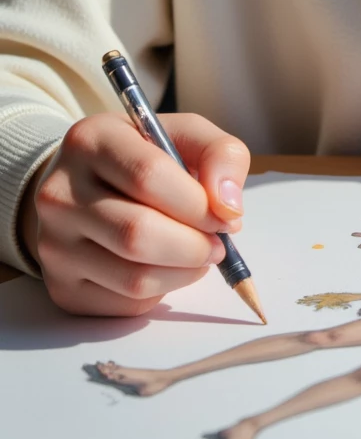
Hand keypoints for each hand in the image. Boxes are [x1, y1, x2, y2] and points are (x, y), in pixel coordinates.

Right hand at [18, 112, 249, 317]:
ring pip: (133, 278)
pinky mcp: (63, 287)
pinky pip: (125, 304)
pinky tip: (167, 267)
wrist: (85, 188)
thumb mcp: (185, 135)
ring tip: (199, 255)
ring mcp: (54, 245)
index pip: (148, 175)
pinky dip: (162, 291)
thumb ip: (220, 154)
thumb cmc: (144, 158)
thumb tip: (229, 207)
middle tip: (218, 244)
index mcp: (91, 141)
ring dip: (184, 273)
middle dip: (195, 245)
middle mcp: (60, 193)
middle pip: (137, 234)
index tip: (226, 215)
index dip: (198, 203)